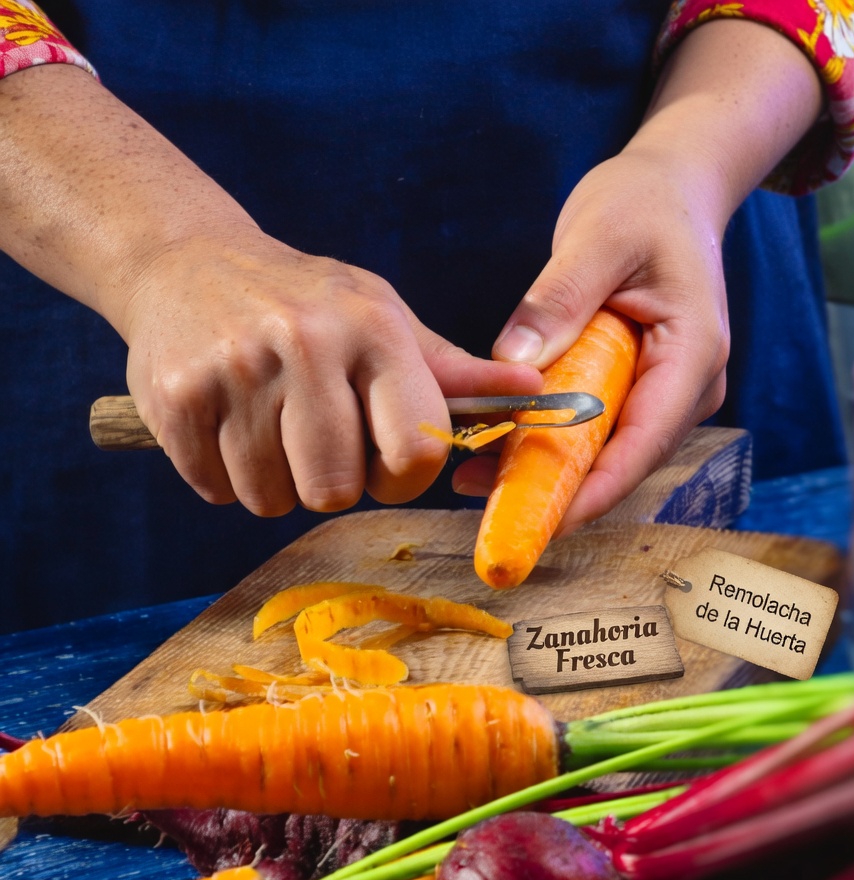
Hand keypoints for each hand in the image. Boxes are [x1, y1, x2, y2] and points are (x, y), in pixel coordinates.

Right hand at [122, 227, 541, 515]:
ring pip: (271, 500)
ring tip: (267, 426)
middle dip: (330, 483)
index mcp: (374, 329)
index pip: (415, 453)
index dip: (403, 476)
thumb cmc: (307, 303)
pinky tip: (225, 423)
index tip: (384, 459)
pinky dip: (223, 476)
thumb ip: (454, 373)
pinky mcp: (174, 397)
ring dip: (274, 482)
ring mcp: (233, 370)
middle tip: (315, 441)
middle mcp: (305, 343)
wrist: (185, 261)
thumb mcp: (385, 321)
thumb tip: (535, 393)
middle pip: (335, 491)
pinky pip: (217, 491)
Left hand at [452, 145, 729, 532]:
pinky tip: (498, 448)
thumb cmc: (642, 204)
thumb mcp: (596, 238)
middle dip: (558, 489)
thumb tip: (514, 369)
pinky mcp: (641, 391)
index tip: (541, 520)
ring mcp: (668, 393)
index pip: (644, 444)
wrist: (671, 191)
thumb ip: (557, 302)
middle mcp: (690, 387)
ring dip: (548, 471)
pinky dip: (552, 444)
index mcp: (693, 353)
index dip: (593, 492)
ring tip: (476, 477)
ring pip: (608, 454)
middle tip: (484, 501)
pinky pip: (598, 432)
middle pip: (624, 462)